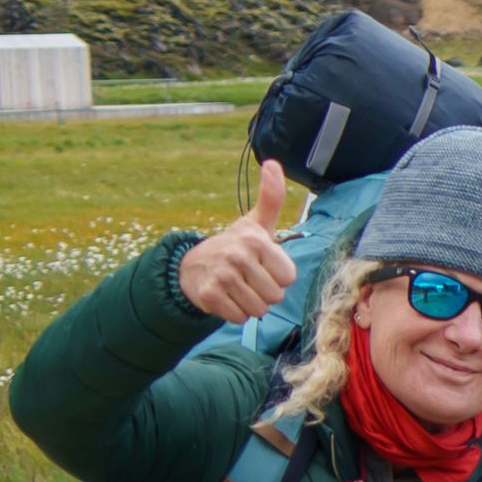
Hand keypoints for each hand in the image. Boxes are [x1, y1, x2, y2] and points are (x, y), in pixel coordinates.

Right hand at [177, 159, 301, 321]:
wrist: (192, 265)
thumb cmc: (235, 246)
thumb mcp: (256, 223)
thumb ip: (270, 197)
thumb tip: (272, 163)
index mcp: (256, 240)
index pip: (288, 278)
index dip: (278, 276)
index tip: (263, 266)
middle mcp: (238, 256)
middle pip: (275, 296)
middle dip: (265, 292)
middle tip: (248, 279)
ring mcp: (222, 275)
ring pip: (258, 309)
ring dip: (250, 304)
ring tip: (238, 288)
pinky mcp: (209, 295)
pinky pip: (239, 317)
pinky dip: (235, 313)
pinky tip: (226, 297)